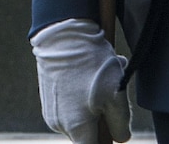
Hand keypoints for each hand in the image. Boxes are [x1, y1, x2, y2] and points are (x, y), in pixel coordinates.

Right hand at [31, 18, 129, 143]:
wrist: (63, 34)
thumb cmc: (91, 66)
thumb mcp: (116, 96)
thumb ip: (121, 125)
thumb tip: (119, 137)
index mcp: (76, 129)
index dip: (105, 141)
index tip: (112, 127)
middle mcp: (59, 124)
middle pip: (88, 133)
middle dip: (103, 117)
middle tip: (112, 93)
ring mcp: (50, 109)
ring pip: (80, 116)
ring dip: (93, 102)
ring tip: (102, 77)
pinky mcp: (47, 94)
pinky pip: (69, 103)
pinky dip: (81, 93)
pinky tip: (89, 72)